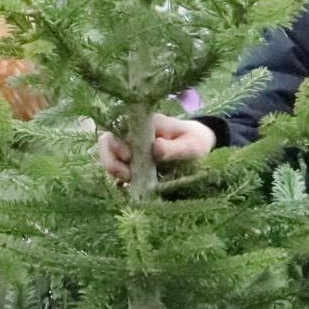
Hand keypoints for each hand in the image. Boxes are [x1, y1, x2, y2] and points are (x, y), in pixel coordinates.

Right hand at [94, 114, 217, 183]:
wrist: (200, 146)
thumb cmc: (196, 141)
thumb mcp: (191, 145)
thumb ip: (174, 148)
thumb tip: (155, 147)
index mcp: (146, 123)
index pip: (119, 127)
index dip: (116, 143)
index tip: (128, 157)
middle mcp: (134, 133)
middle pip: (108, 142)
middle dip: (110, 160)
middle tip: (126, 175)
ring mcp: (131, 147)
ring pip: (109, 155)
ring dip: (114, 170)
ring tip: (129, 181)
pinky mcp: (133, 161)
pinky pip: (117, 167)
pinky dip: (119, 178)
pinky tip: (131, 185)